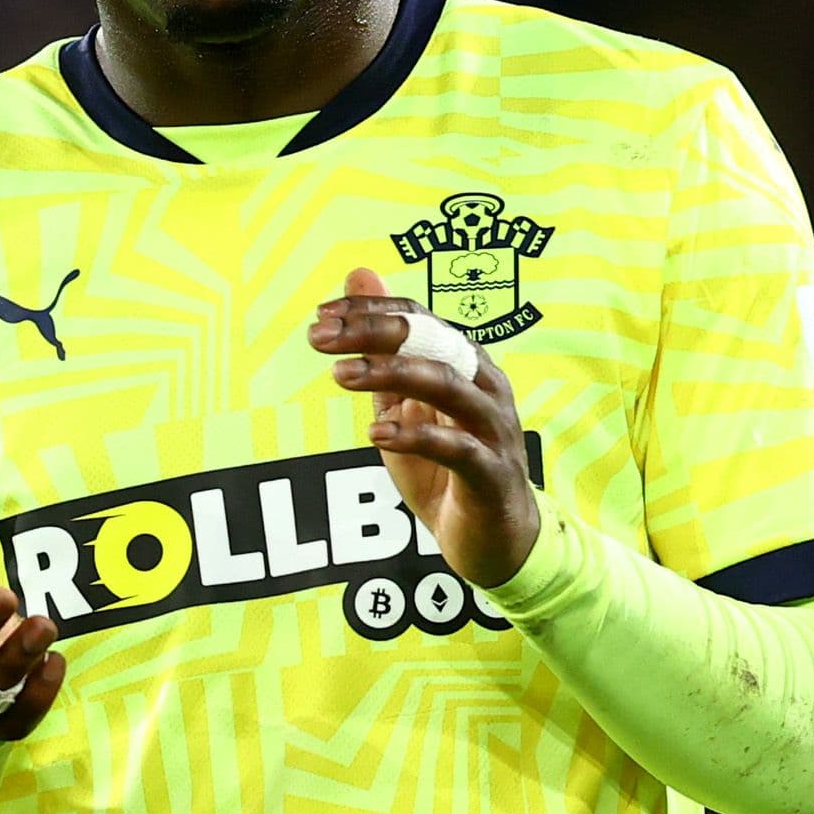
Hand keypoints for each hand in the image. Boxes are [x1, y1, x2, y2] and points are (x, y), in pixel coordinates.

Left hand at [306, 265, 539, 589]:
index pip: (418, 317)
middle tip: (320, 337)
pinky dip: (416, 436)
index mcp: (464, 361)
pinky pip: (456, 446)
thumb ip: (382, 351)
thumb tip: (358, 276)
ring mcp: (493, 427)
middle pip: (432, 340)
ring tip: (341, 375)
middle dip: (373, 332)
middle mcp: (485, 384)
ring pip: (447, 383)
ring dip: (391, 374)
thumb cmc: (446, 466)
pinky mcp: (491, 472)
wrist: (492, 537)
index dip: (370, 310)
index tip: (321, 315)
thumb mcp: (403, 405)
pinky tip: (375, 434)